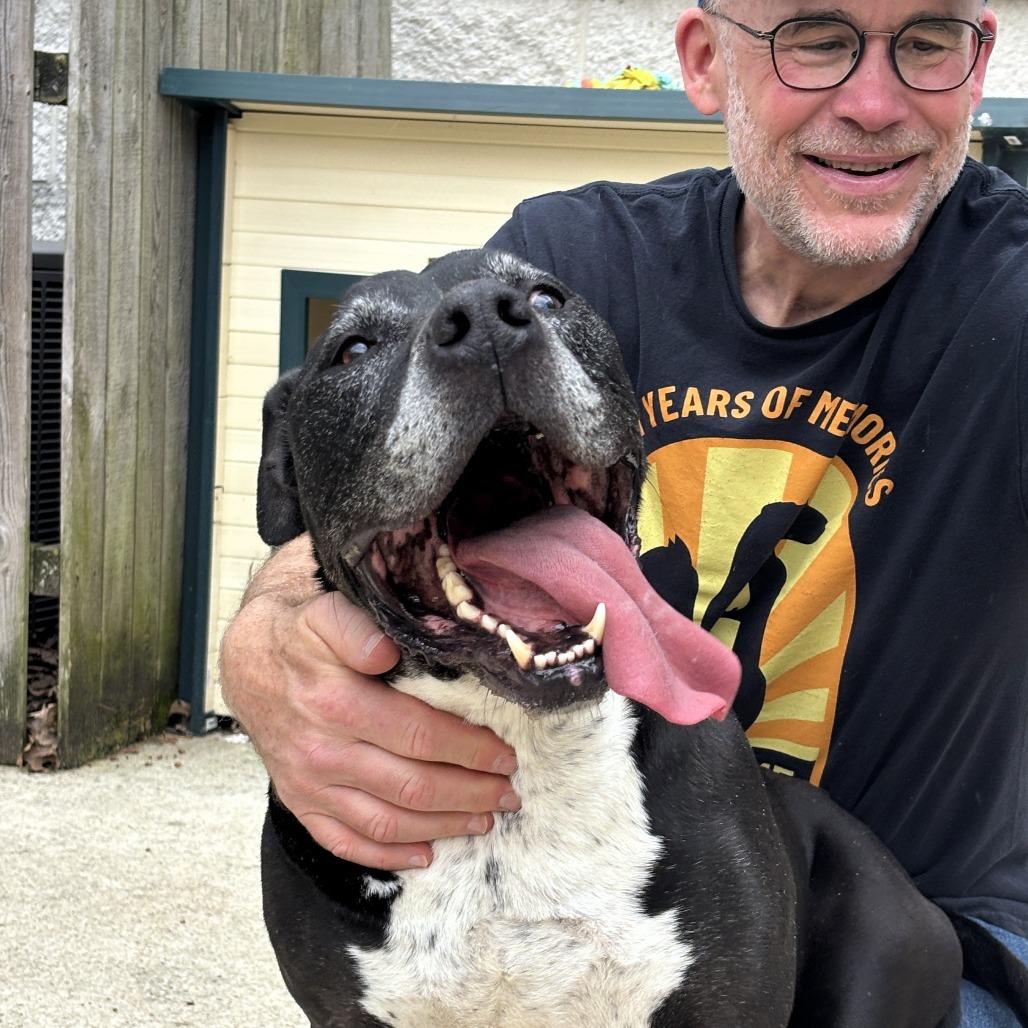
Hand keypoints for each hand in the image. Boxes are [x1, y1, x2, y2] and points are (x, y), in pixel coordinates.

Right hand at [220, 537, 519, 870]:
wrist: (248, 661)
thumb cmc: (301, 634)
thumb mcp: (327, 613)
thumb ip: (357, 628)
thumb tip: (386, 651)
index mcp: (337, 703)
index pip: (420, 736)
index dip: (469, 750)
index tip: (505, 755)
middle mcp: (323, 751)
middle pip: (411, 786)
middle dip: (469, 794)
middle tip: (508, 794)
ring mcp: (309, 783)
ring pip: (385, 820)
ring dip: (441, 826)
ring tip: (483, 821)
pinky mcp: (299, 801)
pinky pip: (344, 841)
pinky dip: (387, 854)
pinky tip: (424, 855)